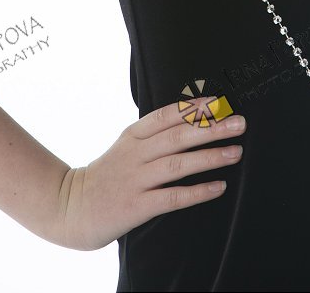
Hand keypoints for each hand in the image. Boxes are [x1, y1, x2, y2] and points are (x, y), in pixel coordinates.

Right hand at [51, 103, 246, 249]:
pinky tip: (218, 187)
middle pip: (179, 136)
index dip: (195, 107)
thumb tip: (193, 118)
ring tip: (236, 152)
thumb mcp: (126, 146)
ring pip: (178, 164)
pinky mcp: (136, 207)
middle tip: (240, 123)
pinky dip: (197, 191)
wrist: (70, 208)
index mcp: (133, 135)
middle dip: (212, 128)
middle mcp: (136, 154)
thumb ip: (153, 134)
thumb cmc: (107, 175)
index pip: (167, 115)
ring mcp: (135, 180)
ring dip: (211, 157)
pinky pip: (172, 197)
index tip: (220, 102)